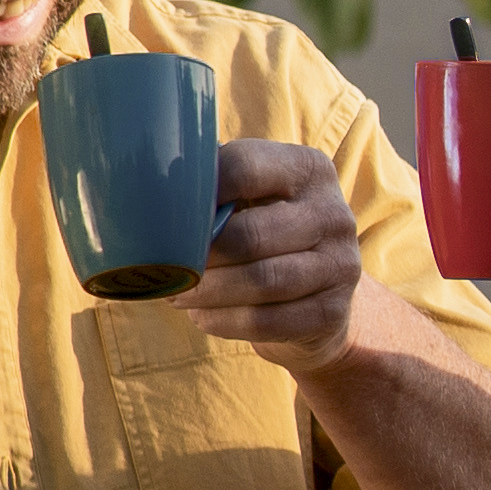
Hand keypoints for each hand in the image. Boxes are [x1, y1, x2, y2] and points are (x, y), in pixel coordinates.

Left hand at [181, 137, 380, 376]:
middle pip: (251, 235)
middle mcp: (334, 214)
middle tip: (164, 267)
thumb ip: (215, 187)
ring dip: (207, 292)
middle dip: (199, 256)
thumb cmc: (267, 234)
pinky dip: (223, 321)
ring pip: (260, 281)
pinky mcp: (333, 313)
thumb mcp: (252, 198)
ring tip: (177, 294)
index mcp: (308, 169)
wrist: (323, 295)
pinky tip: (202, 315)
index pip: (245, 168)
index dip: (197, 191)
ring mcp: (341, 266)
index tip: (161, 213)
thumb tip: (148, 195)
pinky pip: (266, 321)